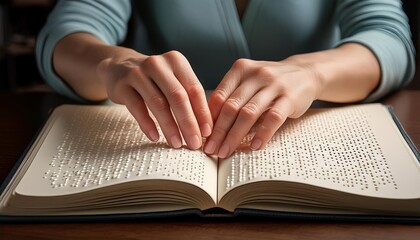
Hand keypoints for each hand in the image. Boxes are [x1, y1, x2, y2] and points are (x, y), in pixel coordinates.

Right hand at [96, 50, 212, 149]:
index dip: (202, 112)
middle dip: (188, 123)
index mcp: (176, 62)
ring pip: (158, 103)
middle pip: (178, 96)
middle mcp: (158, 64)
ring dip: (169, 127)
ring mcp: (138, 73)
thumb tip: (205, 128)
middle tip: (194, 144)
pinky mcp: (122, 86)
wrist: (118, 66)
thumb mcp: (172, 79)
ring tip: (176, 143)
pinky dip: (147, 124)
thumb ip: (188, 97)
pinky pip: (137, 108)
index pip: (194, 89)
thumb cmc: (154, 79)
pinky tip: (155, 137)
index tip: (207, 132)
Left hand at [204, 58, 319, 157]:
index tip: (202, 137)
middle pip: (231, 106)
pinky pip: (273, 118)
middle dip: (218, 131)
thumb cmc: (269, 83)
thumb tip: (209, 126)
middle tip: (210, 150)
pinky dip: (262, 134)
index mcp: (240, 69)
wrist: (305, 73)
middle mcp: (256, 74)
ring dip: (235, 136)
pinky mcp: (290, 97)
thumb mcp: (249, 82)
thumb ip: (231, 97)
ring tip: (226, 152)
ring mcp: (274, 85)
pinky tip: (254, 147)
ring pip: (249, 113)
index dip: (208, 118)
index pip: (219, 96)